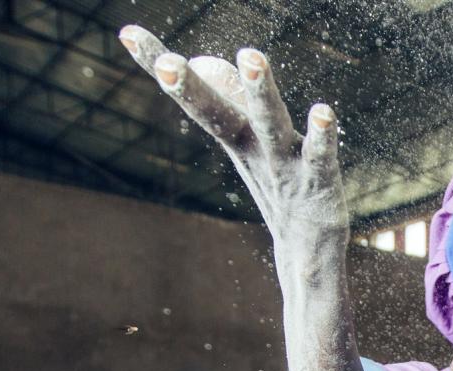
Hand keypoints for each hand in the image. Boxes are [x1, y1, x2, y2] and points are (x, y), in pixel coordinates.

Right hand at [117, 25, 345, 233]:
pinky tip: (323, 111)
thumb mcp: (250, 144)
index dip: (161, 66)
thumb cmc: (280, 189)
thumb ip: (231, 102)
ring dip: (259, 92)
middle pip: (218, 116)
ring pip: (270, 127)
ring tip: (250, 56)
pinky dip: (321, 135)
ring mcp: (285, 168)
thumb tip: (205, 60)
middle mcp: (253, 151)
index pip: (195, 97)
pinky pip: (320, 157)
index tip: (129, 34)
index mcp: (235, 137)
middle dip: (192, 90)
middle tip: (168, 63)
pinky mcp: (319, 185)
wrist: (308, 254)